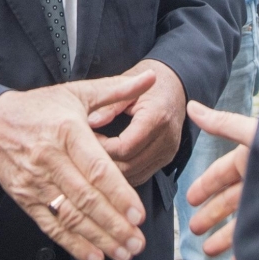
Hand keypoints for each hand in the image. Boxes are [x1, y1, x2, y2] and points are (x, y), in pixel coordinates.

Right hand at [0, 74, 153, 259]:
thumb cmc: (40, 108)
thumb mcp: (76, 93)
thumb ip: (117, 90)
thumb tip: (152, 78)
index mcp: (67, 131)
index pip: (96, 169)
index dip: (118, 194)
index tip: (139, 215)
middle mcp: (49, 159)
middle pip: (86, 199)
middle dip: (114, 225)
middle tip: (138, 243)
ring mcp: (34, 182)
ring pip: (70, 217)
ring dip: (99, 238)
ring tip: (124, 254)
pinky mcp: (24, 199)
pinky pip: (51, 226)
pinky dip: (73, 244)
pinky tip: (96, 257)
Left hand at [95, 59, 187, 186]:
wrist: (174, 85)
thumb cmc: (149, 84)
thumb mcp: (128, 84)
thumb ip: (109, 105)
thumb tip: (90, 122)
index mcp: (157, 118)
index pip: (124, 148)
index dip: (101, 147)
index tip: (85, 139)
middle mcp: (166, 139)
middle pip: (128, 166)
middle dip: (104, 162)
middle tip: (84, 151)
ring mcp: (168, 152)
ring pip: (134, 175)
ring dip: (112, 171)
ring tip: (94, 156)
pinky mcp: (166, 159)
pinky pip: (140, 175)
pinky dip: (123, 173)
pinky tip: (108, 162)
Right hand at [184, 101, 258, 256]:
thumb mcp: (252, 136)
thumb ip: (223, 124)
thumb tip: (192, 106)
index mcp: (252, 160)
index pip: (221, 173)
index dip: (204, 185)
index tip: (189, 199)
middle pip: (230, 200)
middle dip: (211, 215)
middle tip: (194, 229)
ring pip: (244, 222)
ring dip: (224, 236)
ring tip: (208, 251)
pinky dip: (249, 250)